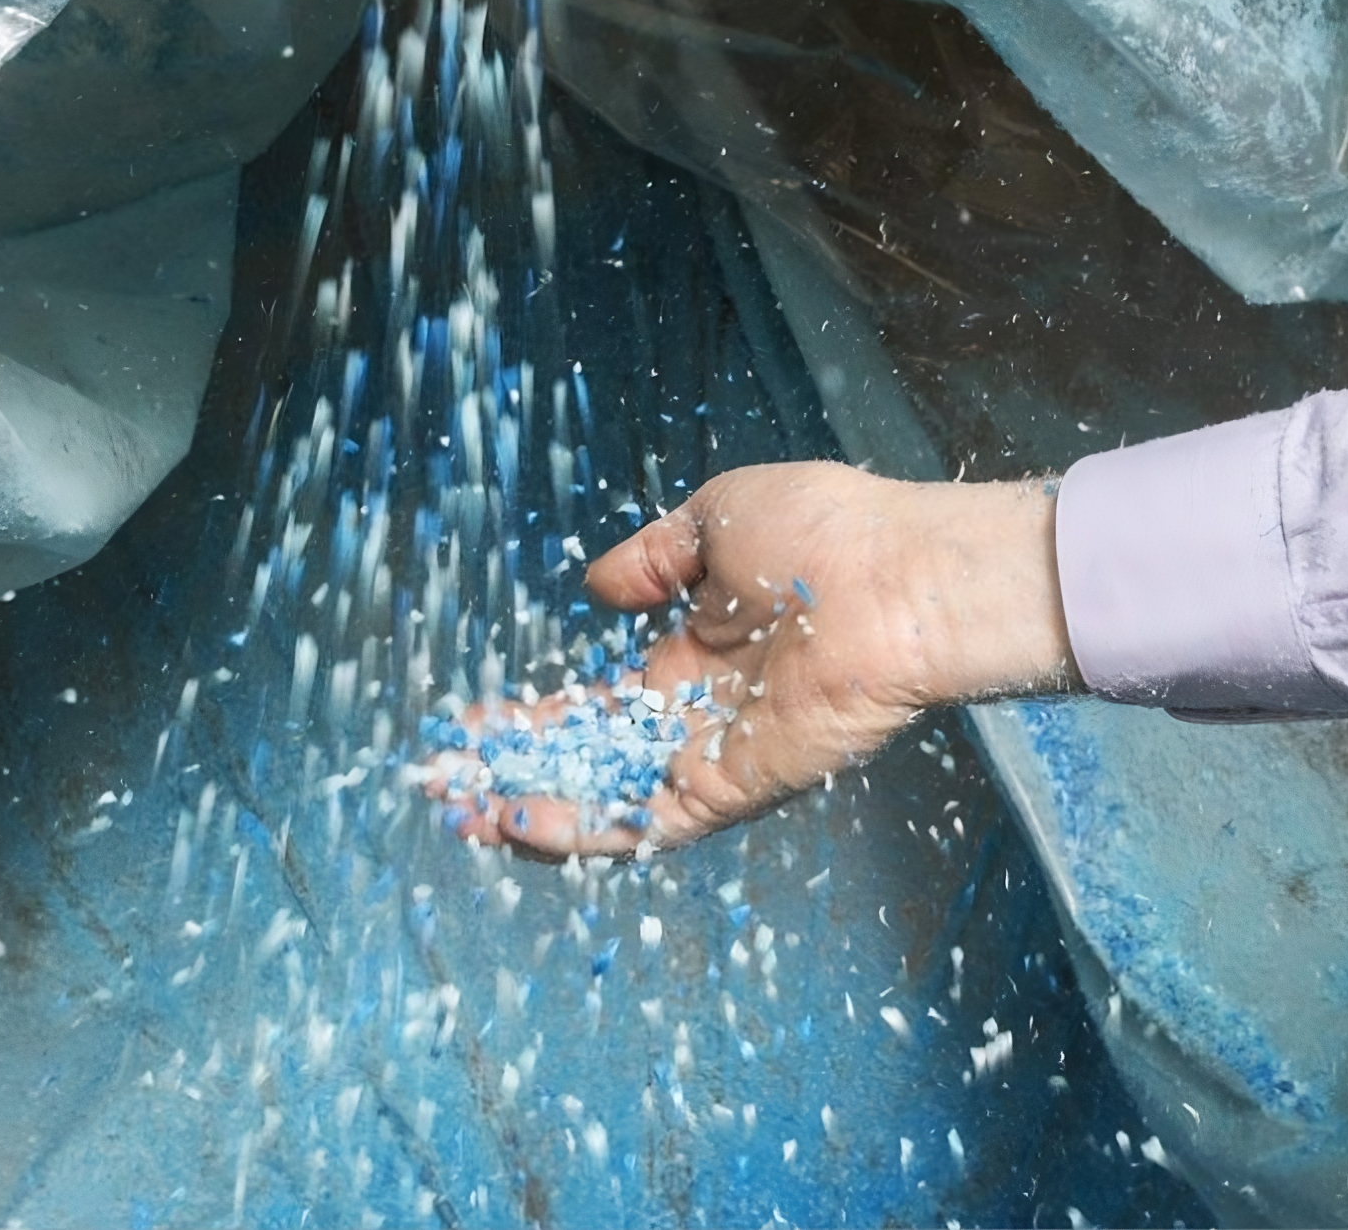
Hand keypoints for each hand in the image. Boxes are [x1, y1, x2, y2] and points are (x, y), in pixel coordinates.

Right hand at [440, 462, 1079, 855]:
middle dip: (519, 771)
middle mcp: (698, 713)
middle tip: (447, 782)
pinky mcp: (733, 787)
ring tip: (463, 814)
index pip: (600, 703)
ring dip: (536, 810)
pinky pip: (650, 822)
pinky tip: (519, 820)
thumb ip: (654, 559)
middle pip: (593, 759)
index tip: (476, 725)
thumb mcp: (718, 518)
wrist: (901, 578)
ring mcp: (714, 754)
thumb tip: (599, 588)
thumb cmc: (828, 532)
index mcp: (695, 652)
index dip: (537, 717)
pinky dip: (586, 829)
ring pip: (611, 800)